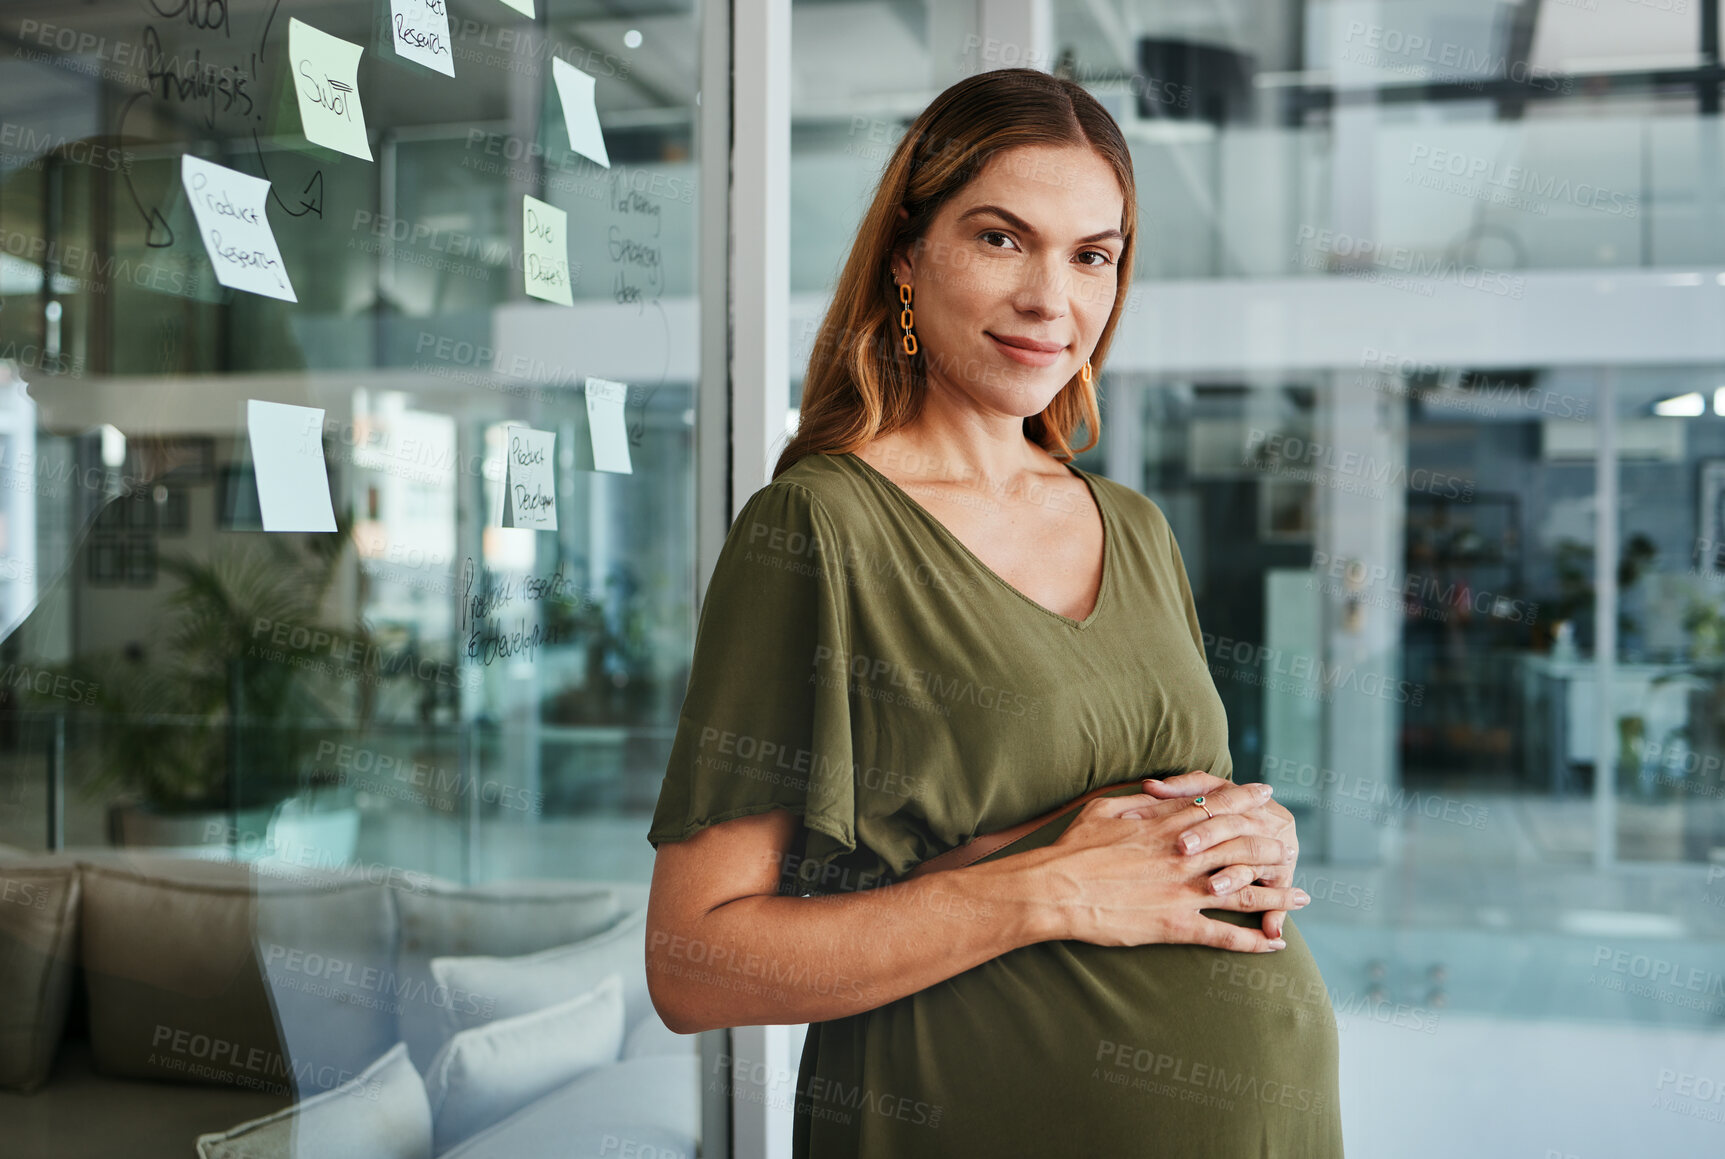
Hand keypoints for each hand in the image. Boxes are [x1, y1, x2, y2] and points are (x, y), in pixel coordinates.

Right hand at [1037, 778, 1306, 952]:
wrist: (1054, 889)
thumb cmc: (1071, 849)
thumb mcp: (1102, 810)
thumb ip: (1136, 801)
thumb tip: (1154, 791)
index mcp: (1166, 825)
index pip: (1219, 807)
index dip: (1247, 799)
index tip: (1267, 794)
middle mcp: (1184, 856)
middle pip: (1243, 846)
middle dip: (1272, 847)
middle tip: (1291, 849)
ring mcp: (1183, 891)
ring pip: (1245, 891)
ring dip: (1278, 895)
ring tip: (1302, 898)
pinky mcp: (1176, 925)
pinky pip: (1225, 936)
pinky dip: (1253, 941)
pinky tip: (1274, 944)